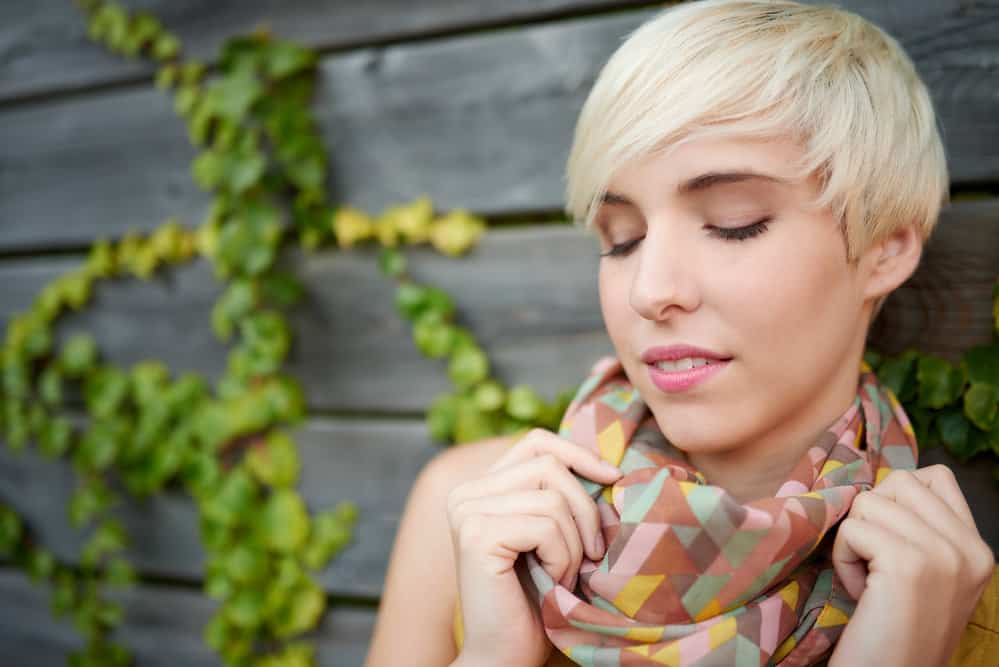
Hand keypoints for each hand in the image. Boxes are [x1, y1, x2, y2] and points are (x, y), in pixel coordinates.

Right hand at [446, 428, 621, 666]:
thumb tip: (607, 463)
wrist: (505, 655)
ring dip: (573, 543)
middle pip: (550, 465)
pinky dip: (563, 558)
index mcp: (480, 487)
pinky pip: (547, 527)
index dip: (578, 453)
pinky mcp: (477, 535)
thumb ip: (558, 494)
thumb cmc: (535, 599)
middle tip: (587, 555)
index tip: (611, 478)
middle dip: (584, 510)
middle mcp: (465, 493)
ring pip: (552, 498)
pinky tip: (552, 582)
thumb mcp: (550, 534)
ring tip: (562, 574)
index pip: (536, 442)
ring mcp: (467, 512)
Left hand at [829, 465, 994, 666]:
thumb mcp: (927, 576)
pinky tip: (860, 593)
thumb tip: (882, 487)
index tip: (887, 538)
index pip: (936, 477)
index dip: (896, 497)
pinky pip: (852, 529)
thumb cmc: (895, 631)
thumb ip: (921, 530)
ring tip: (869, 582)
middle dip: (871, 516)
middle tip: (875, 564)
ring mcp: (943, 554)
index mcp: (979, 549)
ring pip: (870, 501)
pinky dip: (843, 558)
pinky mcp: (909, 564)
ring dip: (854, 539)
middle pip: (900, 482)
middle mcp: (970, 549)